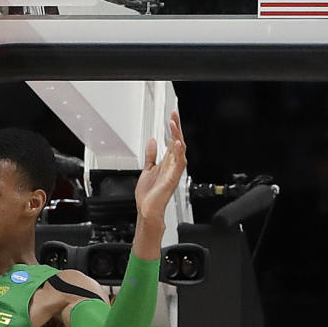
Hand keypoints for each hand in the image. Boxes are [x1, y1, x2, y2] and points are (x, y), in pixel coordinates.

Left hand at [134, 110, 186, 224]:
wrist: (147, 210)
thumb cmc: (149, 195)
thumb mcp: (147, 169)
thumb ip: (150, 155)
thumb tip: (152, 141)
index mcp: (167, 163)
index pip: (172, 141)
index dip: (173, 128)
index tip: (172, 117)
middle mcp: (172, 166)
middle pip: (178, 143)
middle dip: (177, 129)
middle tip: (174, 116)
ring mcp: (173, 172)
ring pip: (180, 151)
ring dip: (177, 137)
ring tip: (174, 125)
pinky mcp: (171, 179)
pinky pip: (178, 165)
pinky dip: (178, 154)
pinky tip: (177, 144)